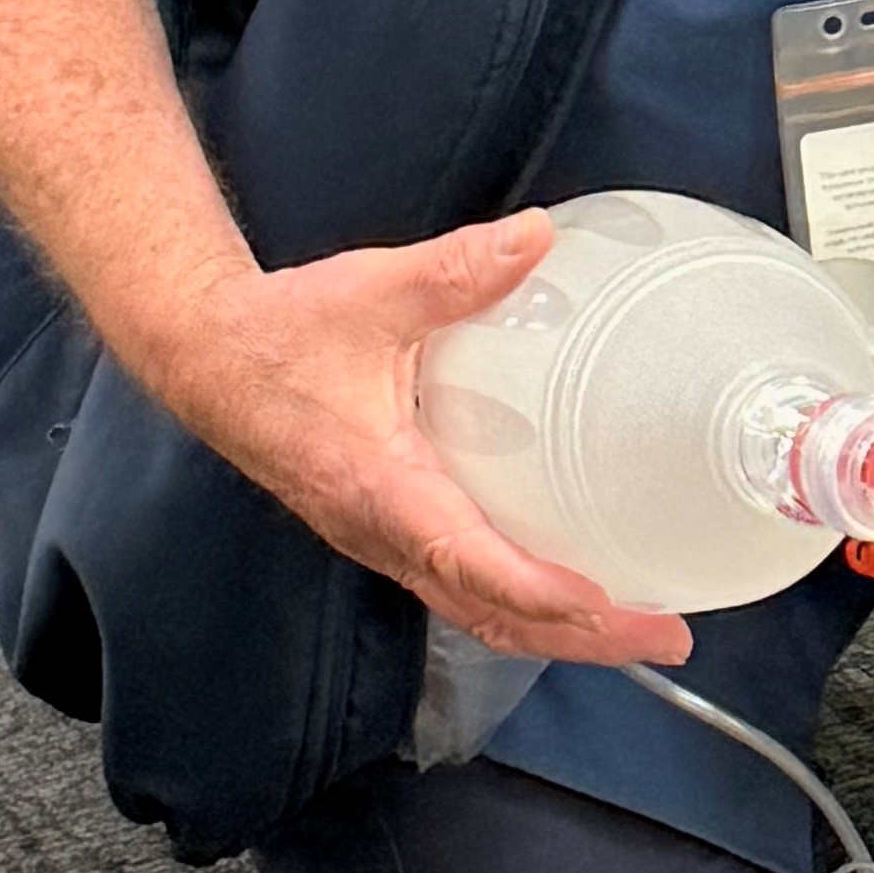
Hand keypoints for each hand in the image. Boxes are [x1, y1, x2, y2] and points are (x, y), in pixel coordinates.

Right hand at [175, 208, 693, 668]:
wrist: (207, 360)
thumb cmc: (280, 335)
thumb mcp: (371, 293)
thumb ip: (456, 269)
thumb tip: (538, 237)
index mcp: (381, 487)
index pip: (469, 561)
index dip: (538, 591)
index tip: (604, 604)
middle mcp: (382, 533)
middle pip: (489, 614)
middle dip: (579, 636)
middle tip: (666, 634)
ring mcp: (381, 542)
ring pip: (474, 611)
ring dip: (553, 632)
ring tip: (636, 627)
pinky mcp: (385, 532)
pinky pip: (457, 587)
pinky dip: (517, 603)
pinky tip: (567, 588)